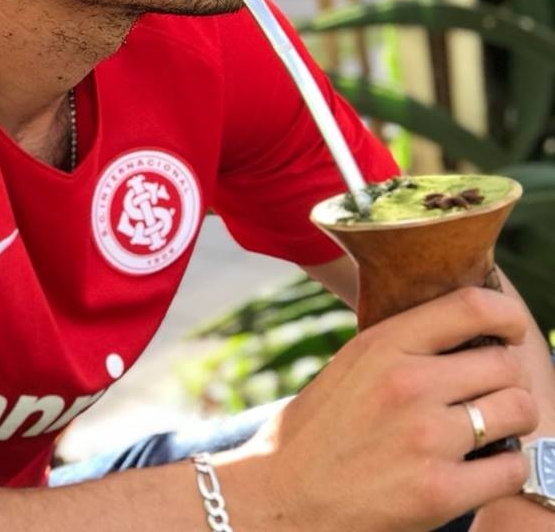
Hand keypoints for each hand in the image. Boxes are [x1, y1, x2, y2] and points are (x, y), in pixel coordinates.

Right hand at [218, 287, 538, 531]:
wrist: (283, 495)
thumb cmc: (318, 430)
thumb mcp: (352, 365)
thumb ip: (403, 347)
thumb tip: (466, 333)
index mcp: (382, 345)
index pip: (472, 307)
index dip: (507, 316)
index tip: (511, 331)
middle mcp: (408, 384)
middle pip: (505, 363)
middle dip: (507, 380)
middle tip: (488, 395)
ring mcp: (427, 437)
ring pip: (519, 410)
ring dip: (511, 422)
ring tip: (487, 432)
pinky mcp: (441, 490)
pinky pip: (512, 467)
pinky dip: (504, 469)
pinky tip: (478, 470)